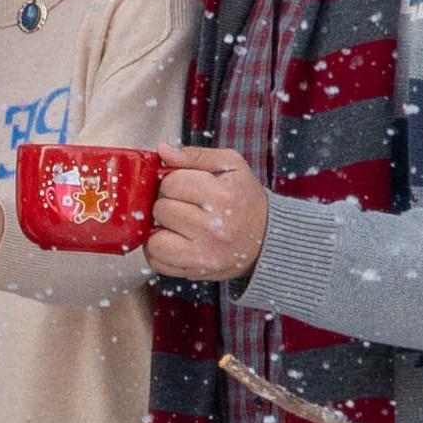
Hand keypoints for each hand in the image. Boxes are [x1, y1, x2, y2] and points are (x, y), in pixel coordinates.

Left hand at [148, 143, 268, 282]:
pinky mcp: (196, 272)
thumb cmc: (246, 199)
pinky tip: (175, 240)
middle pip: (161, 210)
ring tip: (176, 224)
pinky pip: (158, 262)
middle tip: (185, 205)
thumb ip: (195, 156)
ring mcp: (204, 255)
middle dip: (168, 204)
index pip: (171, 183)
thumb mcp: (231, 166)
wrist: (268, 238)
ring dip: (160, 230)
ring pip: (155, 241)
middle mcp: (213, 229)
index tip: (186, 186)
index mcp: (222, 198)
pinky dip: (160, 251)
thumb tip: (163, 150)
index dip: (174, 181)